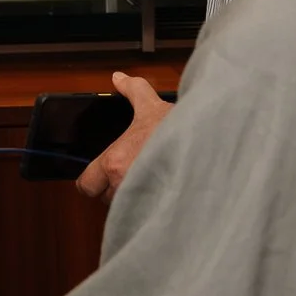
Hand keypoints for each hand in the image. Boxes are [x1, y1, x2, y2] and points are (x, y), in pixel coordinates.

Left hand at [75, 72, 173, 206]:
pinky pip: (145, 217)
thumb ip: (132, 90)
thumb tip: (118, 77)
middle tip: (134, 174)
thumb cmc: (178, 129)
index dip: (93, 180)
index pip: (86, 185)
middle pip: (107, 198)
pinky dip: (152, 211)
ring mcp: (140, 203)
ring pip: (127, 208)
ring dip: (135, 200)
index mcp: (113, 162)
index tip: (105, 174)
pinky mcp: (159, 214)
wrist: (209, 148)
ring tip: (151, 184)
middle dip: (118, 189)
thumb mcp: (151, 105)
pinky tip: (163, 197)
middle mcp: (122, 186)